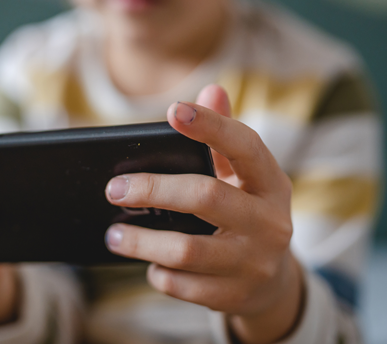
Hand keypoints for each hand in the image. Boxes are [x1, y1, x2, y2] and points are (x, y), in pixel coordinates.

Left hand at [104, 86, 303, 343]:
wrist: (273, 283)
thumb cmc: (246, 213)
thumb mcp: (244, 177)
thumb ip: (224, 136)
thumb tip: (212, 89)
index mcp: (271, 183)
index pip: (245, 146)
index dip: (211, 126)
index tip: (173, 110)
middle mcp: (270, 222)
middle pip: (206, 197)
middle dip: (153, 190)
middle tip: (114, 190)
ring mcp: (254, 262)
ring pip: (188, 251)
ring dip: (142, 241)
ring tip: (113, 234)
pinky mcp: (235, 296)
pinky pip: (185, 286)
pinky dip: (159, 274)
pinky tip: (148, 263)